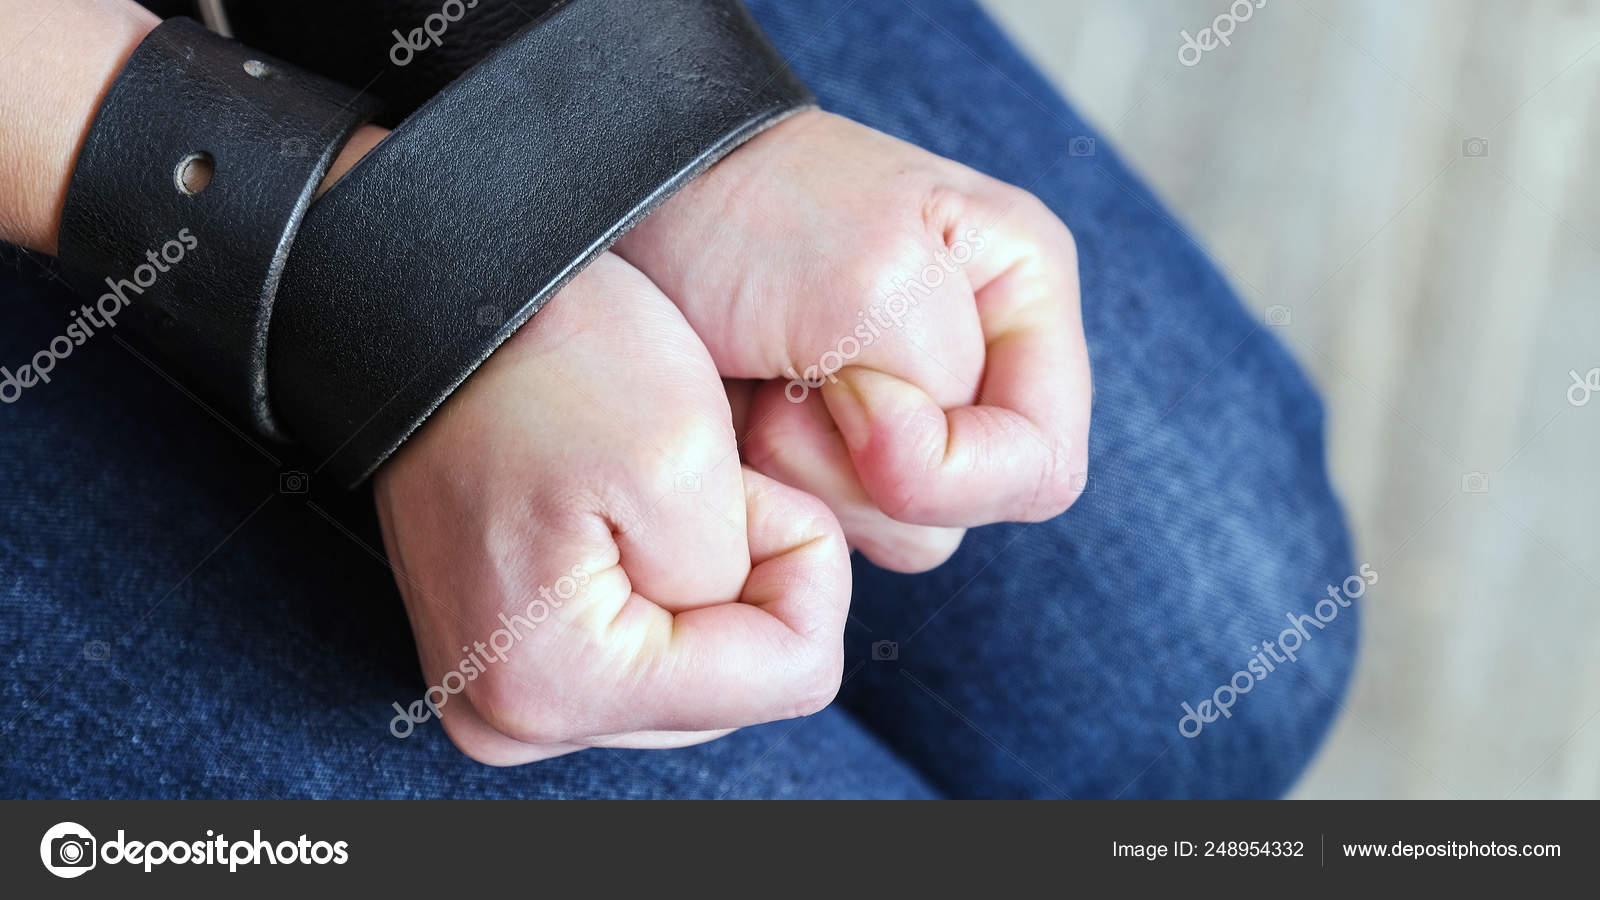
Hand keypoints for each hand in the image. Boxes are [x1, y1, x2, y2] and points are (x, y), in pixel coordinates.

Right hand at [373, 253, 850, 763]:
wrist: (439, 316)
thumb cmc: (552, 361)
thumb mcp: (685, 455)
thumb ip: (756, 580)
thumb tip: (767, 641)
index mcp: (559, 685)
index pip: (795, 672)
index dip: (798, 558)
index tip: (733, 481)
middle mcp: (517, 723)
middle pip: (747, 684)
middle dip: (744, 573)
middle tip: (675, 484)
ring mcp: (509, 705)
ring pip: (706, 674)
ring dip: (704, 578)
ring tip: (636, 496)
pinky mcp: (515, 672)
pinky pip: (651, 660)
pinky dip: (664, 588)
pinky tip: (617, 522)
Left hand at [617, 110, 1091, 573]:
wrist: (628, 207)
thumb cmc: (749, 212)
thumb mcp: (874, 278)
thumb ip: (940, 394)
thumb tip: (911, 472)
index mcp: (1022, 303)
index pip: (1041, 468)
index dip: (951, 467)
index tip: (853, 392)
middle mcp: (977, 370)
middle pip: (963, 512)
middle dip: (861, 466)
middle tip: (793, 372)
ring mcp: (900, 421)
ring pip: (892, 534)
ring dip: (809, 477)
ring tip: (761, 387)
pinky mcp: (827, 455)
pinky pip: (824, 529)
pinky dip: (773, 487)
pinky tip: (740, 420)